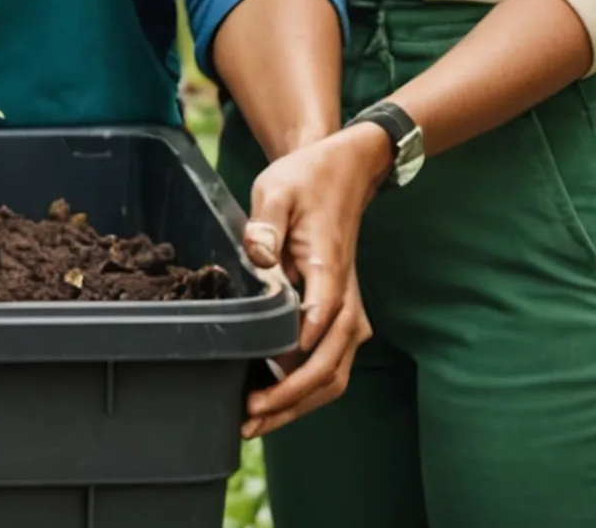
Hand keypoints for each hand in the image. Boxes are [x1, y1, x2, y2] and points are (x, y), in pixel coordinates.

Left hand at [239, 122, 384, 437]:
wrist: (345, 172)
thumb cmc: (306, 181)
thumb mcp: (276, 192)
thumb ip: (265, 227)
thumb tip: (257, 257)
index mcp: (329, 275)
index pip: (316, 335)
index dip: (288, 372)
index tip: (255, 395)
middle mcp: (347, 304)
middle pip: (327, 369)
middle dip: (288, 402)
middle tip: (246, 420)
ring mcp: (349, 315)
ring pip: (332, 376)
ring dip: (297, 404)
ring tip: (255, 422)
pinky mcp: (342, 318)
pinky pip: (329, 365)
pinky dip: (305, 390)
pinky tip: (271, 400)